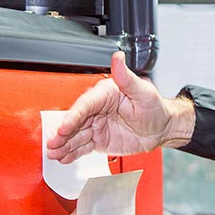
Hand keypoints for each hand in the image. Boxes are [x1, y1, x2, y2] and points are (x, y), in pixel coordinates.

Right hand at [46, 51, 194, 163]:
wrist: (161, 128)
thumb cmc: (154, 107)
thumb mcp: (144, 91)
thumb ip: (127, 77)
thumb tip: (118, 58)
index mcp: (105, 94)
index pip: (85, 105)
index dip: (73, 117)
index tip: (64, 127)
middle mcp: (97, 109)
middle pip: (75, 121)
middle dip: (62, 133)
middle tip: (52, 143)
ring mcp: (96, 125)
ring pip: (76, 135)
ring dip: (63, 144)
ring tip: (53, 153)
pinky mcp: (98, 139)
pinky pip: (83, 146)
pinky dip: (72, 152)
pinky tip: (62, 157)